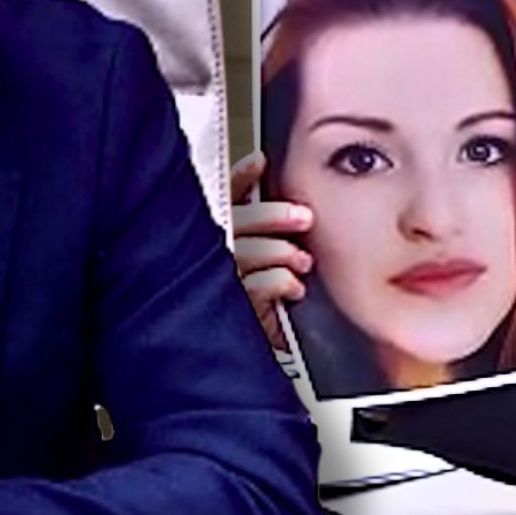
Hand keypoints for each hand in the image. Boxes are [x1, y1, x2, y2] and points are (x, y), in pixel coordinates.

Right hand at [230, 152, 312, 351]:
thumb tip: (271, 181)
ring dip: (281, 252)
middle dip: (273, 216)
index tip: (261, 162)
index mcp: (216, 236)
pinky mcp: (232, 310)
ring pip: (247, 251)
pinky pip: (257, 286)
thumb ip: (258, 221)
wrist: (223, 352)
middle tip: (304, 218)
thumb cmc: (245, 299)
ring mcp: (219, 281)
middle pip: (237, 222)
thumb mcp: (253, 257)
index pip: (223, 197)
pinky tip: (293, 285)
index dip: (240, 176)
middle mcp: (211, 254)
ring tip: (302, 261)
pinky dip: (280, 281)